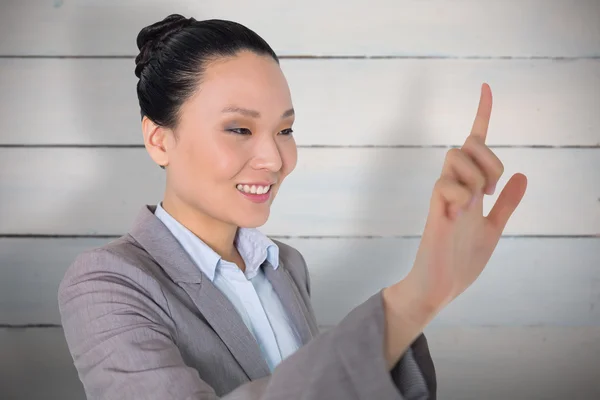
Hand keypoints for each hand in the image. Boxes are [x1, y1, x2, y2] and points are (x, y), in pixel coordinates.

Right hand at [392, 83, 528, 321]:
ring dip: (475, 175)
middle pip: (467, 144)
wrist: (440, 288)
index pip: (475, 145)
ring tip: (475, 203)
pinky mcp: (435, 212)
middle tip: (492, 190)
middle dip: (488, 158)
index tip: (486, 87)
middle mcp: (456, 187)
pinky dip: (461, 194)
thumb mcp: (493, 229)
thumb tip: (523, 176)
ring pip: (455, 157)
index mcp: (470, 189)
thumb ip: (506, 204)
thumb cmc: (461, 260)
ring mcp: (444, 198)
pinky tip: (461, 212)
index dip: (482, 114)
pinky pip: (446, 184)